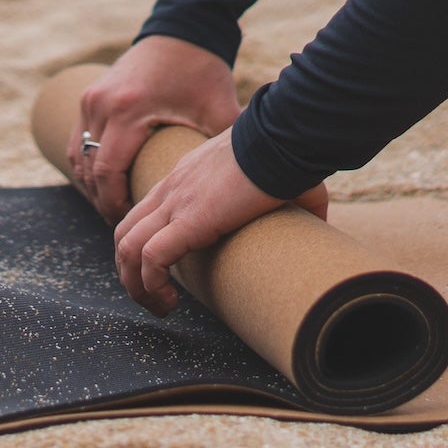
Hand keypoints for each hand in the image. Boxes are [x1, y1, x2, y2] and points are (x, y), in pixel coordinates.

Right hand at [69, 35, 241, 222]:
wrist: (183, 30)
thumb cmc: (203, 71)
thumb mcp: (219, 108)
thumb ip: (231, 144)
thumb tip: (260, 180)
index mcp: (129, 110)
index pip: (108, 173)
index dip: (115, 205)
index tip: (131, 224)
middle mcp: (101, 104)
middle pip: (89, 170)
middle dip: (103, 202)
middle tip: (122, 227)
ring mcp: (90, 98)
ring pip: (78, 157)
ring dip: (92, 186)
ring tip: (114, 209)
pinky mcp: (88, 95)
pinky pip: (77, 140)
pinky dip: (87, 165)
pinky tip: (105, 184)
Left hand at [112, 129, 292, 314]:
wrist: (286, 140)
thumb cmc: (290, 156)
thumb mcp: (282, 180)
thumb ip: (298, 203)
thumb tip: (321, 224)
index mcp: (187, 177)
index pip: (147, 212)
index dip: (147, 245)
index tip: (167, 272)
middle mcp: (172, 188)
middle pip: (126, 230)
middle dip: (130, 270)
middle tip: (155, 297)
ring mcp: (176, 202)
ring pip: (128, 247)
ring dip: (136, 285)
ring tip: (161, 307)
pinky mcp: (189, 220)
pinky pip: (152, 258)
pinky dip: (151, 284)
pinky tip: (169, 301)